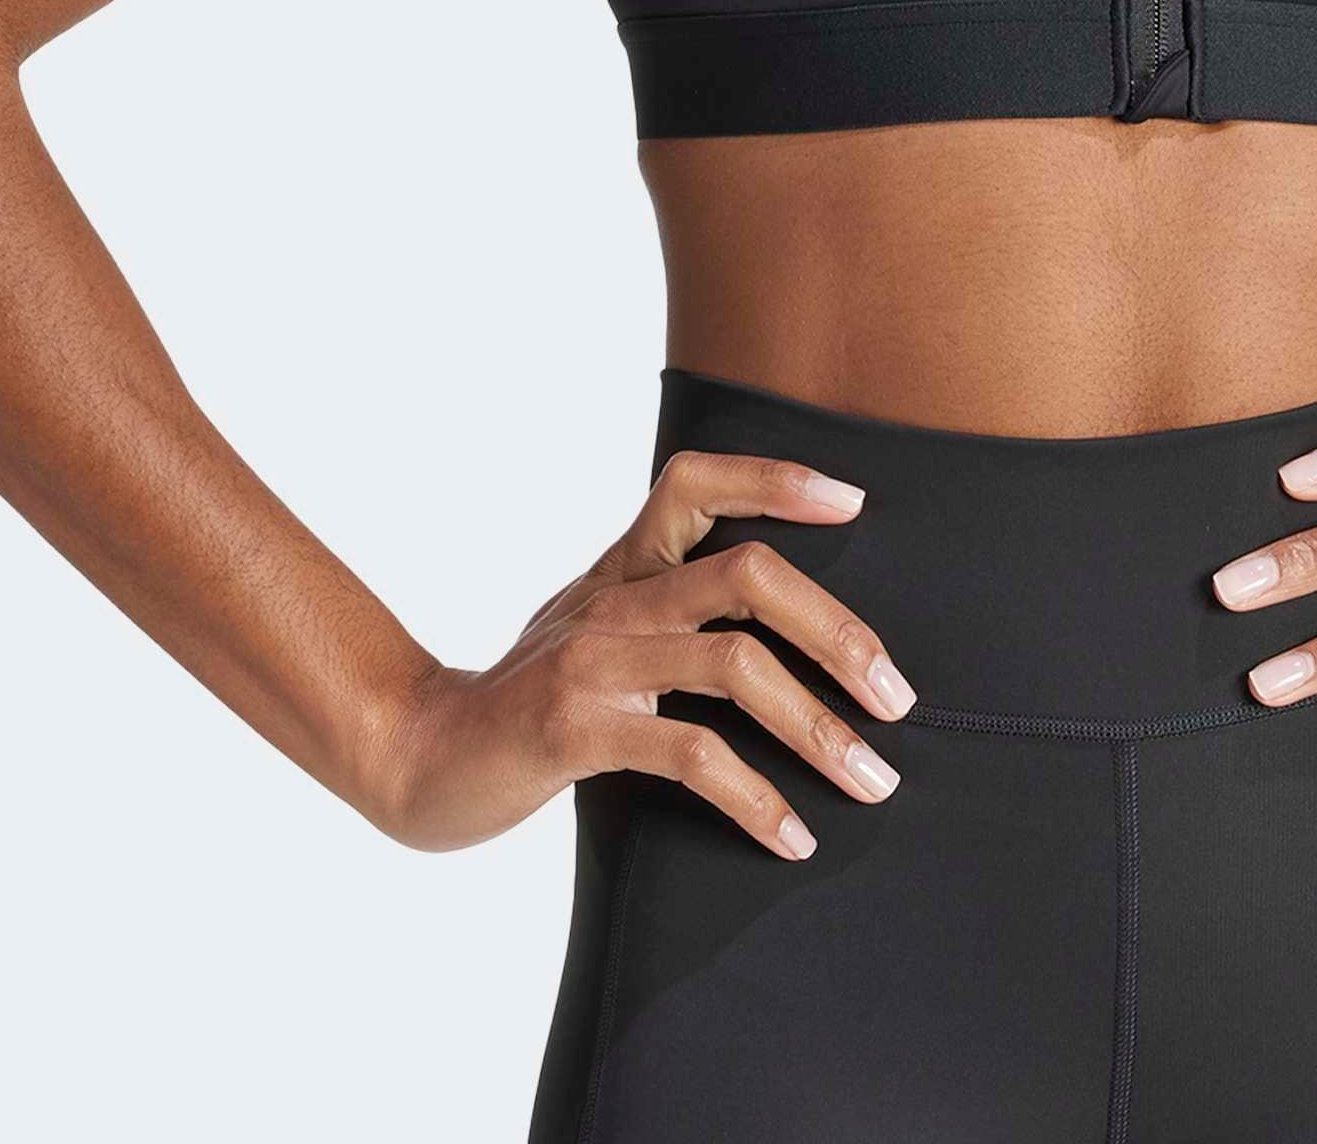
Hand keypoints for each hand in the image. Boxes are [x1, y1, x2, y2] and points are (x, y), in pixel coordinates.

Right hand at [369, 450, 917, 854]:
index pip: (698, 481)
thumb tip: (791, 627)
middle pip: (747, 576)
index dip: (776, 480)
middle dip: (838, 632)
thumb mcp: (602, 630)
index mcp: (626, 564)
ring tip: (872, 779)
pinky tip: (793, 837)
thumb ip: (672, 612)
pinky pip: (688, 754)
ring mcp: (592, 659)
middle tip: (897, 696)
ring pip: (733, 666)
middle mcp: (615, 596)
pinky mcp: (574, 729)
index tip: (854, 503)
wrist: (419, 756)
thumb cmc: (533, 698)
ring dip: (817, 728)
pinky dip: (755, 798)